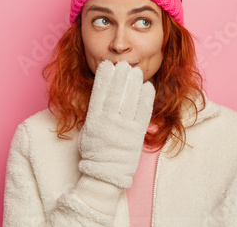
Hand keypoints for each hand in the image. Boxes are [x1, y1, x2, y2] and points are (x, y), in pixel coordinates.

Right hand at [78, 60, 154, 188]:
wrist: (106, 171)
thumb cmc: (96, 149)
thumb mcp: (89, 129)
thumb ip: (96, 111)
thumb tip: (104, 91)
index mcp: (94, 119)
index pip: (99, 93)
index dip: (104, 77)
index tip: (107, 65)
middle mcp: (109, 121)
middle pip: (116, 93)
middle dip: (120, 76)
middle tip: (123, 64)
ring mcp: (124, 127)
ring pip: (130, 100)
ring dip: (133, 83)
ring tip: (135, 71)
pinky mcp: (137, 133)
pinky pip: (144, 112)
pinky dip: (146, 97)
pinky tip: (147, 86)